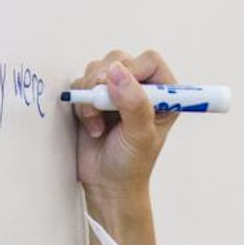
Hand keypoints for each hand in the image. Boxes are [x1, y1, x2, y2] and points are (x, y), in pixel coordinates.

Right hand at [70, 49, 179, 208]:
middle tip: (103, 105)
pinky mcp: (94, 99)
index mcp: (163, 95)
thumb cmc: (132, 165)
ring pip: (96, 69)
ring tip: (99, 123)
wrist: (107, 185)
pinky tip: (92, 126)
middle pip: (119, 59)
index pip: (150, 61)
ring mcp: (116, 92)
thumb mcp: (140, 135)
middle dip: (105, 81)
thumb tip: (117, 71)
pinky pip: (80, 84)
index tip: (120, 90)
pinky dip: (82, 103)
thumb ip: (134, 103)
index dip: (133, 70)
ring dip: (91, 95)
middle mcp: (140, 89)